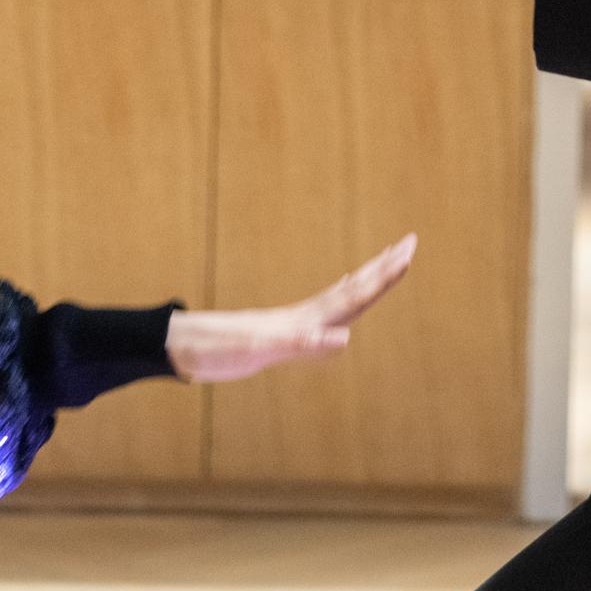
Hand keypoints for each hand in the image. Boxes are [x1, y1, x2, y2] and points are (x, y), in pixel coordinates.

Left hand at [165, 236, 416, 383]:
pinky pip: (322, 313)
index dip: (384, 276)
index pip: (355, 294)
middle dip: (384, 266)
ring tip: (387, 263)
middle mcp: (303, 316)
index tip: (408, 251)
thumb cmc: (215, 349)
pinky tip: (341, 304)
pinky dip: (341, 302)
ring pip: (340, 296)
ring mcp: (291, 322)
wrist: (180, 347)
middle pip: (354, 287)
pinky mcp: (279, 333)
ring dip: (367, 280)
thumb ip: (302, 343)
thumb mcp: (258, 349)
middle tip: (411, 241)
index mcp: (305, 319)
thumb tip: (344, 336)